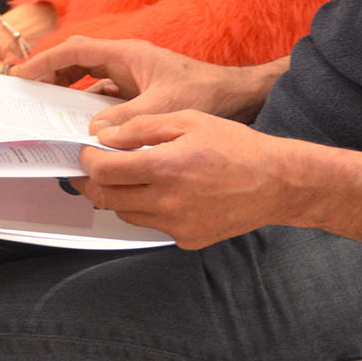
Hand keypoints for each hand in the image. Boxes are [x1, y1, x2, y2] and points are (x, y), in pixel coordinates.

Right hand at [12, 36, 248, 124]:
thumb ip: (127, 121)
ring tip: (46, 113)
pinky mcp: (141, 94)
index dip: (45, 62)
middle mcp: (126, 61)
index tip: (22, 77)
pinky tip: (83, 132)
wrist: (236, 98)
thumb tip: (93, 133)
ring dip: (69, 95)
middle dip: (50, 76)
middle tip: (26, 95)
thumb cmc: (204, 94)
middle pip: (77, 62)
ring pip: (89, 81)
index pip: (75, 51)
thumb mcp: (163, 109)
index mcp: (127, 54)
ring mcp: (133, 77)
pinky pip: (105, 99)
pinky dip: (89, 111)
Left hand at [78, 108, 287, 248]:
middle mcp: (168, 203)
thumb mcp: (187, 120)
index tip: (86, 150)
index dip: (87, 159)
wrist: (275, 182)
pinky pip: (153, 226)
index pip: (105, 170)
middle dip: (92, 181)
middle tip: (89, 167)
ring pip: (126, 214)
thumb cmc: (235, 145)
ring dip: (117, 195)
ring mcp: (177, 226)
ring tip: (125, 176)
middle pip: (107, 197)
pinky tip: (162, 191)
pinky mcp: (187, 240)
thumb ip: (141, 127)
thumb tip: (105, 135)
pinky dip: (147, 208)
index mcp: (165, 168)